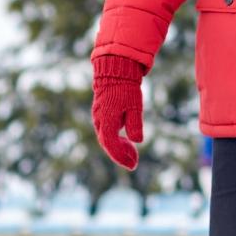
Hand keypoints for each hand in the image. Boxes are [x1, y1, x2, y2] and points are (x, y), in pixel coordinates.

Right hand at [92, 55, 146, 169]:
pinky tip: (126, 141)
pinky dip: (116, 139)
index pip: (111, 145)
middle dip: (121, 155)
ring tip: (132, 153)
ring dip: (118, 148)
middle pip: (108, 144)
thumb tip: (137, 140)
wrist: (115, 71)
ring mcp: (99, 118)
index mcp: (106, 121)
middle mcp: (99, 121)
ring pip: (107, 138)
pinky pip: (107, 132)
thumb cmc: (126, 88)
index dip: (121, 157)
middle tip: (134, 162)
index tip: (132, 164)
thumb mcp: (134, 106)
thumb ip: (135, 124)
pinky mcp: (101, 114)